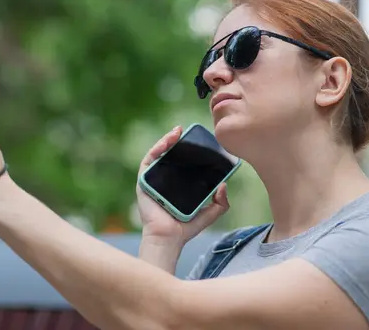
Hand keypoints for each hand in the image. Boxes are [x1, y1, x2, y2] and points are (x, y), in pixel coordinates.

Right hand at [136, 126, 229, 245]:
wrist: (170, 237)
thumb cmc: (186, 227)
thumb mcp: (210, 213)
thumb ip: (221, 202)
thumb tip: (224, 185)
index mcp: (177, 184)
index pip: (182, 162)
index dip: (188, 150)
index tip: (198, 140)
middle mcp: (164, 180)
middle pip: (169, 155)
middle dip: (176, 141)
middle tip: (186, 132)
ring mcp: (153, 179)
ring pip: (158, 154)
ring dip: (166, 140)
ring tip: (177, 132)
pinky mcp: (144, 180)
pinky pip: (149, 160)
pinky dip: (157, 148)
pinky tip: (167, 142)